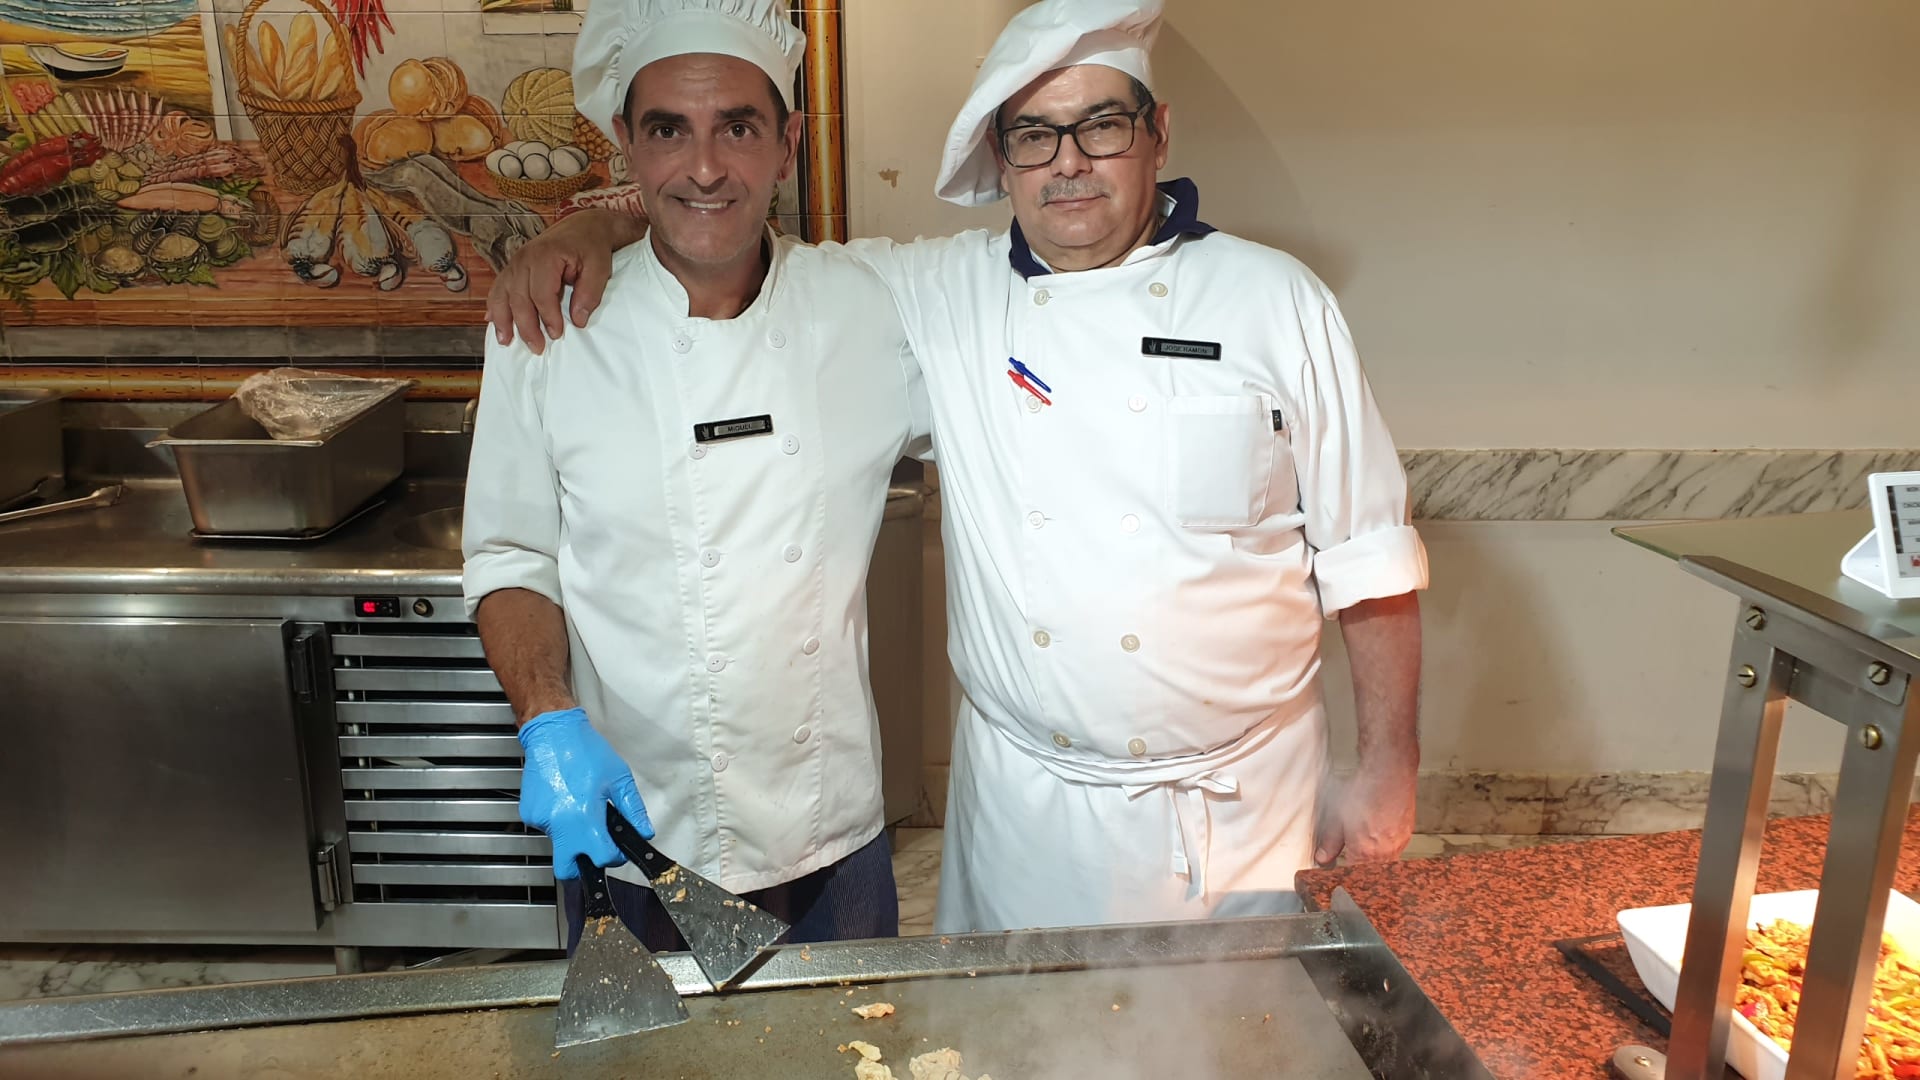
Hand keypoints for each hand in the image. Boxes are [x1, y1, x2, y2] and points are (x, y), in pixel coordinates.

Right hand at [485, 209, 627, 353]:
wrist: (583, 227)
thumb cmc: (591, 247)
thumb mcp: (600, 268)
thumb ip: (590, 293)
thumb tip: (578, 321)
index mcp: (545, 256)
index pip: (541, 293)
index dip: (548, 317)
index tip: (557, 335)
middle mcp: (524, 258)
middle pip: (518, 297)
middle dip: (526, 326)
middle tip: (537, 348)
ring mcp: (515, 262)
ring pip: (502, 294)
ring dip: (502, 319)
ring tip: (506, 341)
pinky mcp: (513, 267)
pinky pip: (498, 288)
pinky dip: (494, 305)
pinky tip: (491, 321)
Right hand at [517, 707, 653, 878]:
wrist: (553, 733)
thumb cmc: (585, 751)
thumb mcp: (619, 779)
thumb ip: (633, 810)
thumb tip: (644, 832)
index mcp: (584, 817)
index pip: (601, 858)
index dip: (614, 857)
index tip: (616, 849)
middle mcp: (559, 823)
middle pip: (567, 870)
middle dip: (581, 867)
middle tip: (592, 851)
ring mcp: (541, 820)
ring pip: (558, 844)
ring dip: (571, 836)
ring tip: (579, 808)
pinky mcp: (529, 814)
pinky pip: (546, 828)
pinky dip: (557, 821)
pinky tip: (564, 800)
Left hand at [1313, 759, 1416, 865]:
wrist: (1389, 773)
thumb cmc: (1365, 791)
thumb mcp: (1338, 817)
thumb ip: (1330, 843)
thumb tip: (1323, 858)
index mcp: (1366, 852)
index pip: (1354, 875)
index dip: (1346, 872)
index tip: (1341, 867)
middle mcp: (1385, 852)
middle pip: (1372, 871)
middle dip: (1360, 866)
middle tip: (1351, 856)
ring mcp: (1399, 844)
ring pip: (1386, 863)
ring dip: (1375, 859)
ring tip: (1365, 844)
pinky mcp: (1407, 834)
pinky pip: (1396, 850)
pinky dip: (1386, 848)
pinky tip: (1378, 836)